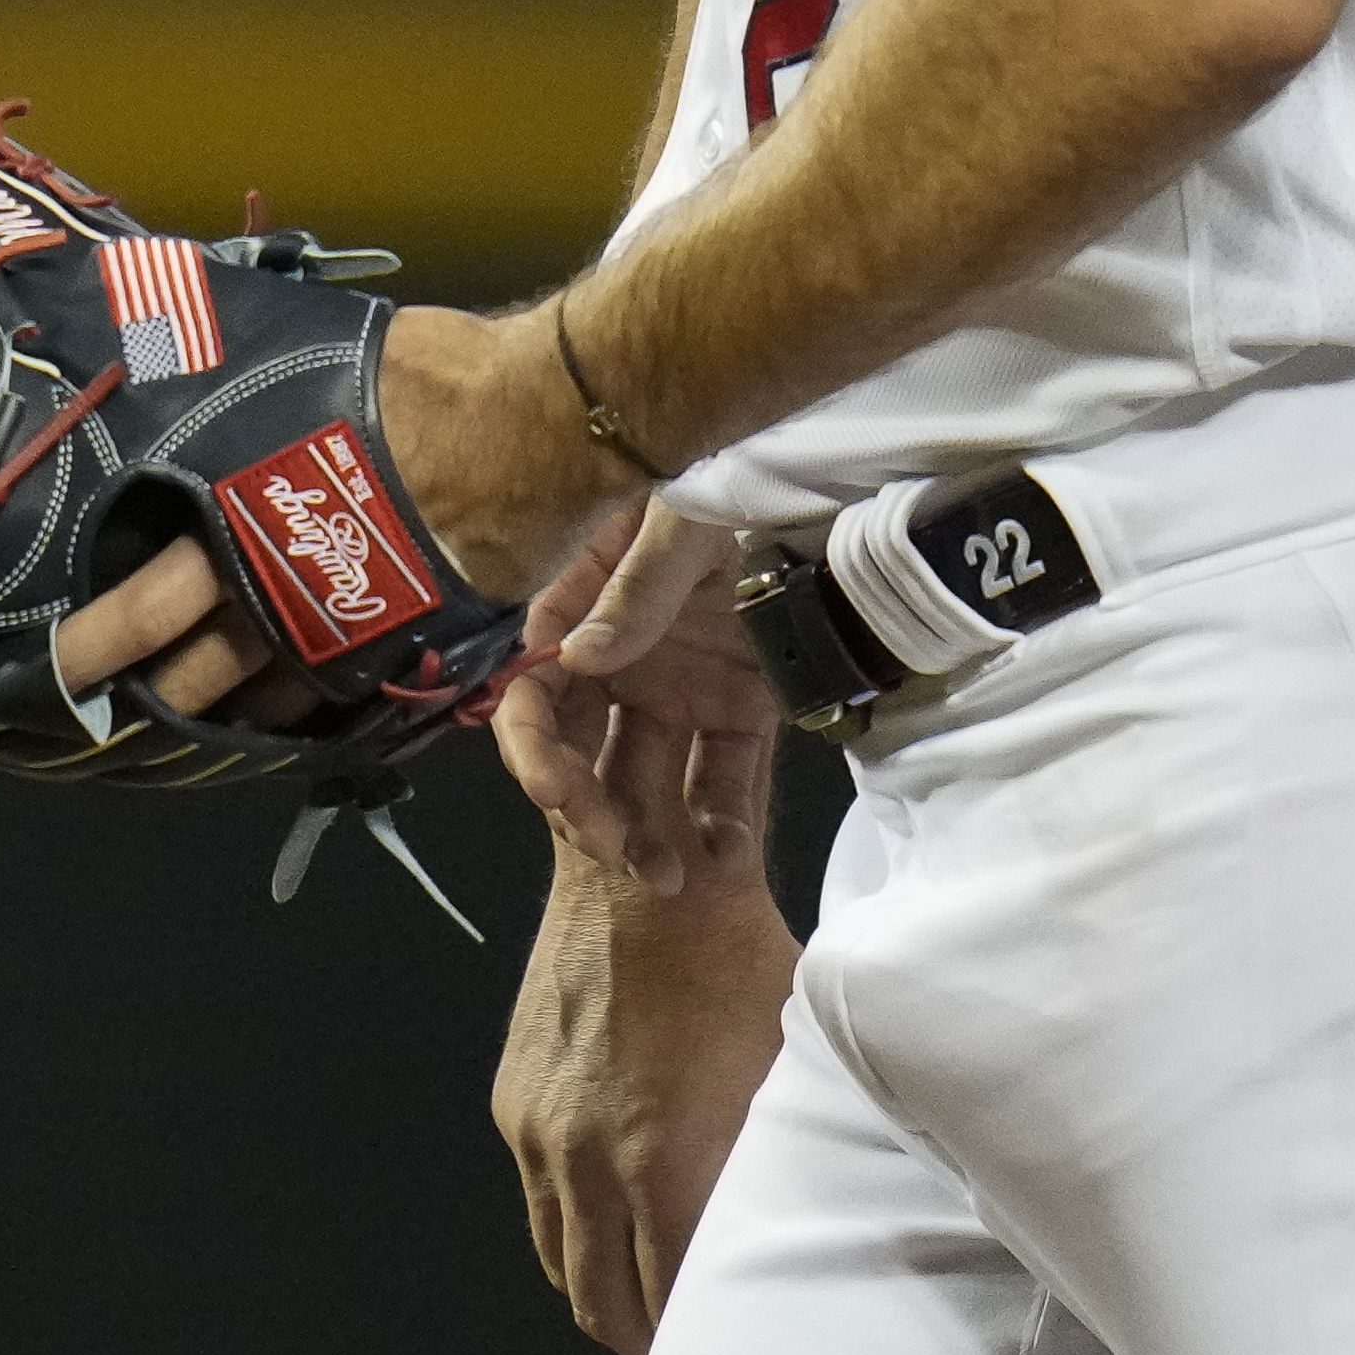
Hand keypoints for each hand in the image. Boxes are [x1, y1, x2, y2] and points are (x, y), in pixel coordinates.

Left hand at [55, 295, 640, 720]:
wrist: (533, 426)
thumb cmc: (427, 381)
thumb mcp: (305, 360)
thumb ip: (242, 384)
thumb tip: (187, 333)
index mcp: (238, 522)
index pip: (139, 607)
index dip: (91, 645)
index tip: (59, 663)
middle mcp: (276, 596)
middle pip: (182, 680)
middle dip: (134, 699)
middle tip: (102, 712)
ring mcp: (339, 636)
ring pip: (250, 707)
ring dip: (210, 716)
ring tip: (176, 723)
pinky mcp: (399, 653)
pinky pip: (326, 705)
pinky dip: (290, 713)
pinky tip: (272, 712)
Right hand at [493, 501, 781, 890]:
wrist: (822, 482)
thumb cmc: (730, 474)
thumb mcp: (682, 514)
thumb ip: (637, 584)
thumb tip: (579, 658)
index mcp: (583, 606)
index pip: (533, 689)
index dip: (531, 747)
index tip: (555, 794)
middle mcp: (619, 658)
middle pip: (577, 750)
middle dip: (586, 811)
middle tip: (621, 855)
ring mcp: (677, 687)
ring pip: (643, 777)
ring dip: (646, 832)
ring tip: (673, 880)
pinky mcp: (739, 706)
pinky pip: (724, 773)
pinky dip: (721, 819)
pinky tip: (728, 856)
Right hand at [495, 835, 798, 1354]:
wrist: (646, 869)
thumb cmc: (734, 956)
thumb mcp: (784, 1061)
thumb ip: (774, 1153)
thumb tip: (789, 1215)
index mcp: (668, 1163)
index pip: (674, 1296)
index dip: (698, 1327)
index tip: (723, 1330)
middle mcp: (593, 1162)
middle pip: (603, 1302)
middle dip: (644, 1333)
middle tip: (679, 1333)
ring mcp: (544, 1135)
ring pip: (558, 1260)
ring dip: (598, 1286)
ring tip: (639, 1292)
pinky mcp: (516, 1103)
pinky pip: (537, 1197)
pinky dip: (570, 1223)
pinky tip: (608, 1216)